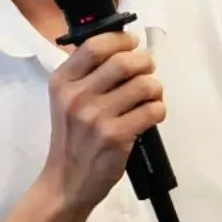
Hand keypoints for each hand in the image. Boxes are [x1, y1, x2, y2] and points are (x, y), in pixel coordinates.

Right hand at [43, 31, 164, 210]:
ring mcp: (96, 117)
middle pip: (123, 61)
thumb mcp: (65, 100)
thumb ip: (86, 74)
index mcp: (62, 82)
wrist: (66, 182)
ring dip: (155, 88)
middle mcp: (77, 96)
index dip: (120, 39)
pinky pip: (152, 110)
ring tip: (151, 95)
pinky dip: (158, 110)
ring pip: (144, 85)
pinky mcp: (116, 136)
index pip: (94, 46)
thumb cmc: (71, 138)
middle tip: (147, 68)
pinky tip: (150, 115)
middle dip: (144, 61)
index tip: (132, 43)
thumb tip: (123, 47)